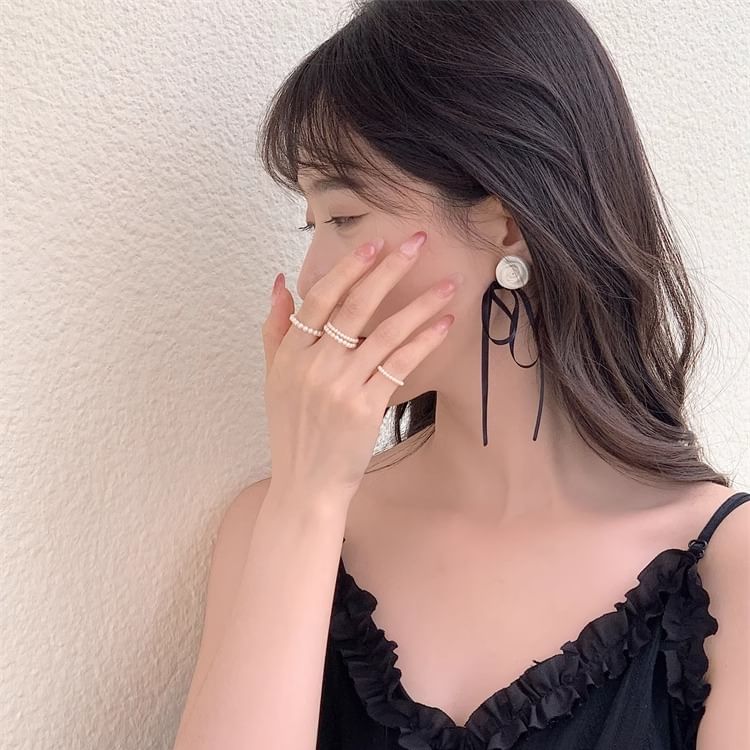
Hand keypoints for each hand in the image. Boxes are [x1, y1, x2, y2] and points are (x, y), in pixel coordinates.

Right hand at [261, 231, 462, 504]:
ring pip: (385, 333)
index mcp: (288, 354)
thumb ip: (275, 329)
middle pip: (354, 307)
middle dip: (388, 270)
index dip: (348, 269)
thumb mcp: (274, 378)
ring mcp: (339, 386)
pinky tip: (444, 324)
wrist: (306, 483)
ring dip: (420, 305)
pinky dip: (424, 342)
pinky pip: (399, 365)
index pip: (319, 299)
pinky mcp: (365, 408)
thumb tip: (281, 282)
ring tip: (448, 284)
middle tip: (416, 243)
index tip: (374, 244)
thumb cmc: (293, 430)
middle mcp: (312, 365)